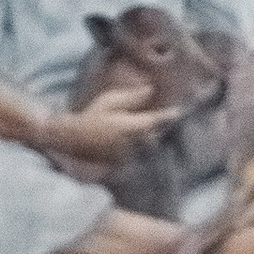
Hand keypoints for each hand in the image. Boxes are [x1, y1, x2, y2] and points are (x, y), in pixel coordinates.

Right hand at [49, 93, 180, 170]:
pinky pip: (138, 153)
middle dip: (160, 126)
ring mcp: (130, 155)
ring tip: (146, 129)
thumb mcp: (110, 101)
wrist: (74, 141)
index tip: (179, 111)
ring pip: (148, 144)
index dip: (169, 116)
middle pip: (155, 134)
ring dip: (151, 136)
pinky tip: (134, 141)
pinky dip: (141, 147)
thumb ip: (131, 98)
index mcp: (131, 126)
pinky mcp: (125, 164)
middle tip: (165, 118)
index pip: (156, 120)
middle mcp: (133, 143)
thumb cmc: (91, 117)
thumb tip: (150, 90)